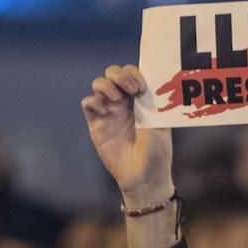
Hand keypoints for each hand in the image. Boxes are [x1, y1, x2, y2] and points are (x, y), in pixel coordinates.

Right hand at [81, 65, 171, 202]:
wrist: (143, 176)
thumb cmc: (157, 151)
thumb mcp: (160, 122)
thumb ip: (152, 100)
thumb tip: (149, 78)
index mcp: (141, 98)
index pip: (132, 72)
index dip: (134, 73)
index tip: (142, 87)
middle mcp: (124, 101)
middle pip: (113, 72)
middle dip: (120, 75)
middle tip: (132, 90)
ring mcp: (109, 111)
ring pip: (99, 83)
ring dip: (107, 85)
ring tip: (118, 100)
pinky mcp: (96, 124)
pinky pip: (88, 102)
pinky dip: (94, 102)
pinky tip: (106, 113)